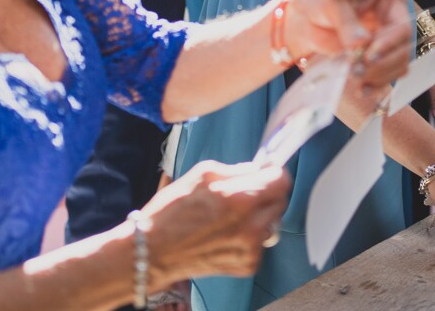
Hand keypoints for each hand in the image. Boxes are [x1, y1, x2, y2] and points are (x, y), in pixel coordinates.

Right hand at [144, 161, 290, 285]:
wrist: (153, 251)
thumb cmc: (171, 212)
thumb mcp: (202, 175)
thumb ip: (236, 170)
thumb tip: (257, 170)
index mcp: (240, 199)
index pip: (281, 181)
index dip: (274, 173)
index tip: (267, 172)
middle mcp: (250, 226)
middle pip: (280, 202)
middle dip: (267, 193)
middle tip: (248, 192)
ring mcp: (250, 249)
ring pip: (272, 222)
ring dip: (260, 215)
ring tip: (232, 216)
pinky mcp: (247, 264)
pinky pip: (260, 242)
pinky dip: (250, 236)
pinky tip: (226, 233)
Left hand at [286, 0, 412, 93]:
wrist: (306, 20)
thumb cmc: (321, 2)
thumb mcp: (331, 4)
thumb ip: (346, 21)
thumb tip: (362, 41)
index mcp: (390, 3)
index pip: (402, 26)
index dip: (390, 43)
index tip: (369, 55)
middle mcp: (393, 25)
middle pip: (404, 50)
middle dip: (382, 64)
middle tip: (358, 71)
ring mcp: (387, 46)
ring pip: (398, 66)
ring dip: (379, 77)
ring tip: (355, 77)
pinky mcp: (377, 63)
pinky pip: (385, 77)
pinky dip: (375, 86)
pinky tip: (362, 90)